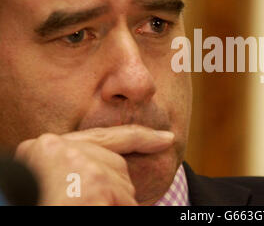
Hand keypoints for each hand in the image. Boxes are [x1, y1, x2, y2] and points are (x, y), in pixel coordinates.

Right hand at [14, 124, 173, 205]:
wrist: (10, 204)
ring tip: (80, 204)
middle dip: (115, 190)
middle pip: (117, 168)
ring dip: (113, 204)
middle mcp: (66, 151)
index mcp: (48, 149)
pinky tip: (92, 205)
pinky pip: (124, 202)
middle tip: (88, 201)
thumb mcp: (52, 179)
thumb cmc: (34, 193)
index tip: (167, 138)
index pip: (107, 137)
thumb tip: (119, 170)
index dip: (141, 137)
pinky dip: (115, 206)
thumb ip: (80, 165)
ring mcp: (81, 168)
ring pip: (123, 189)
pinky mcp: (92, 187)